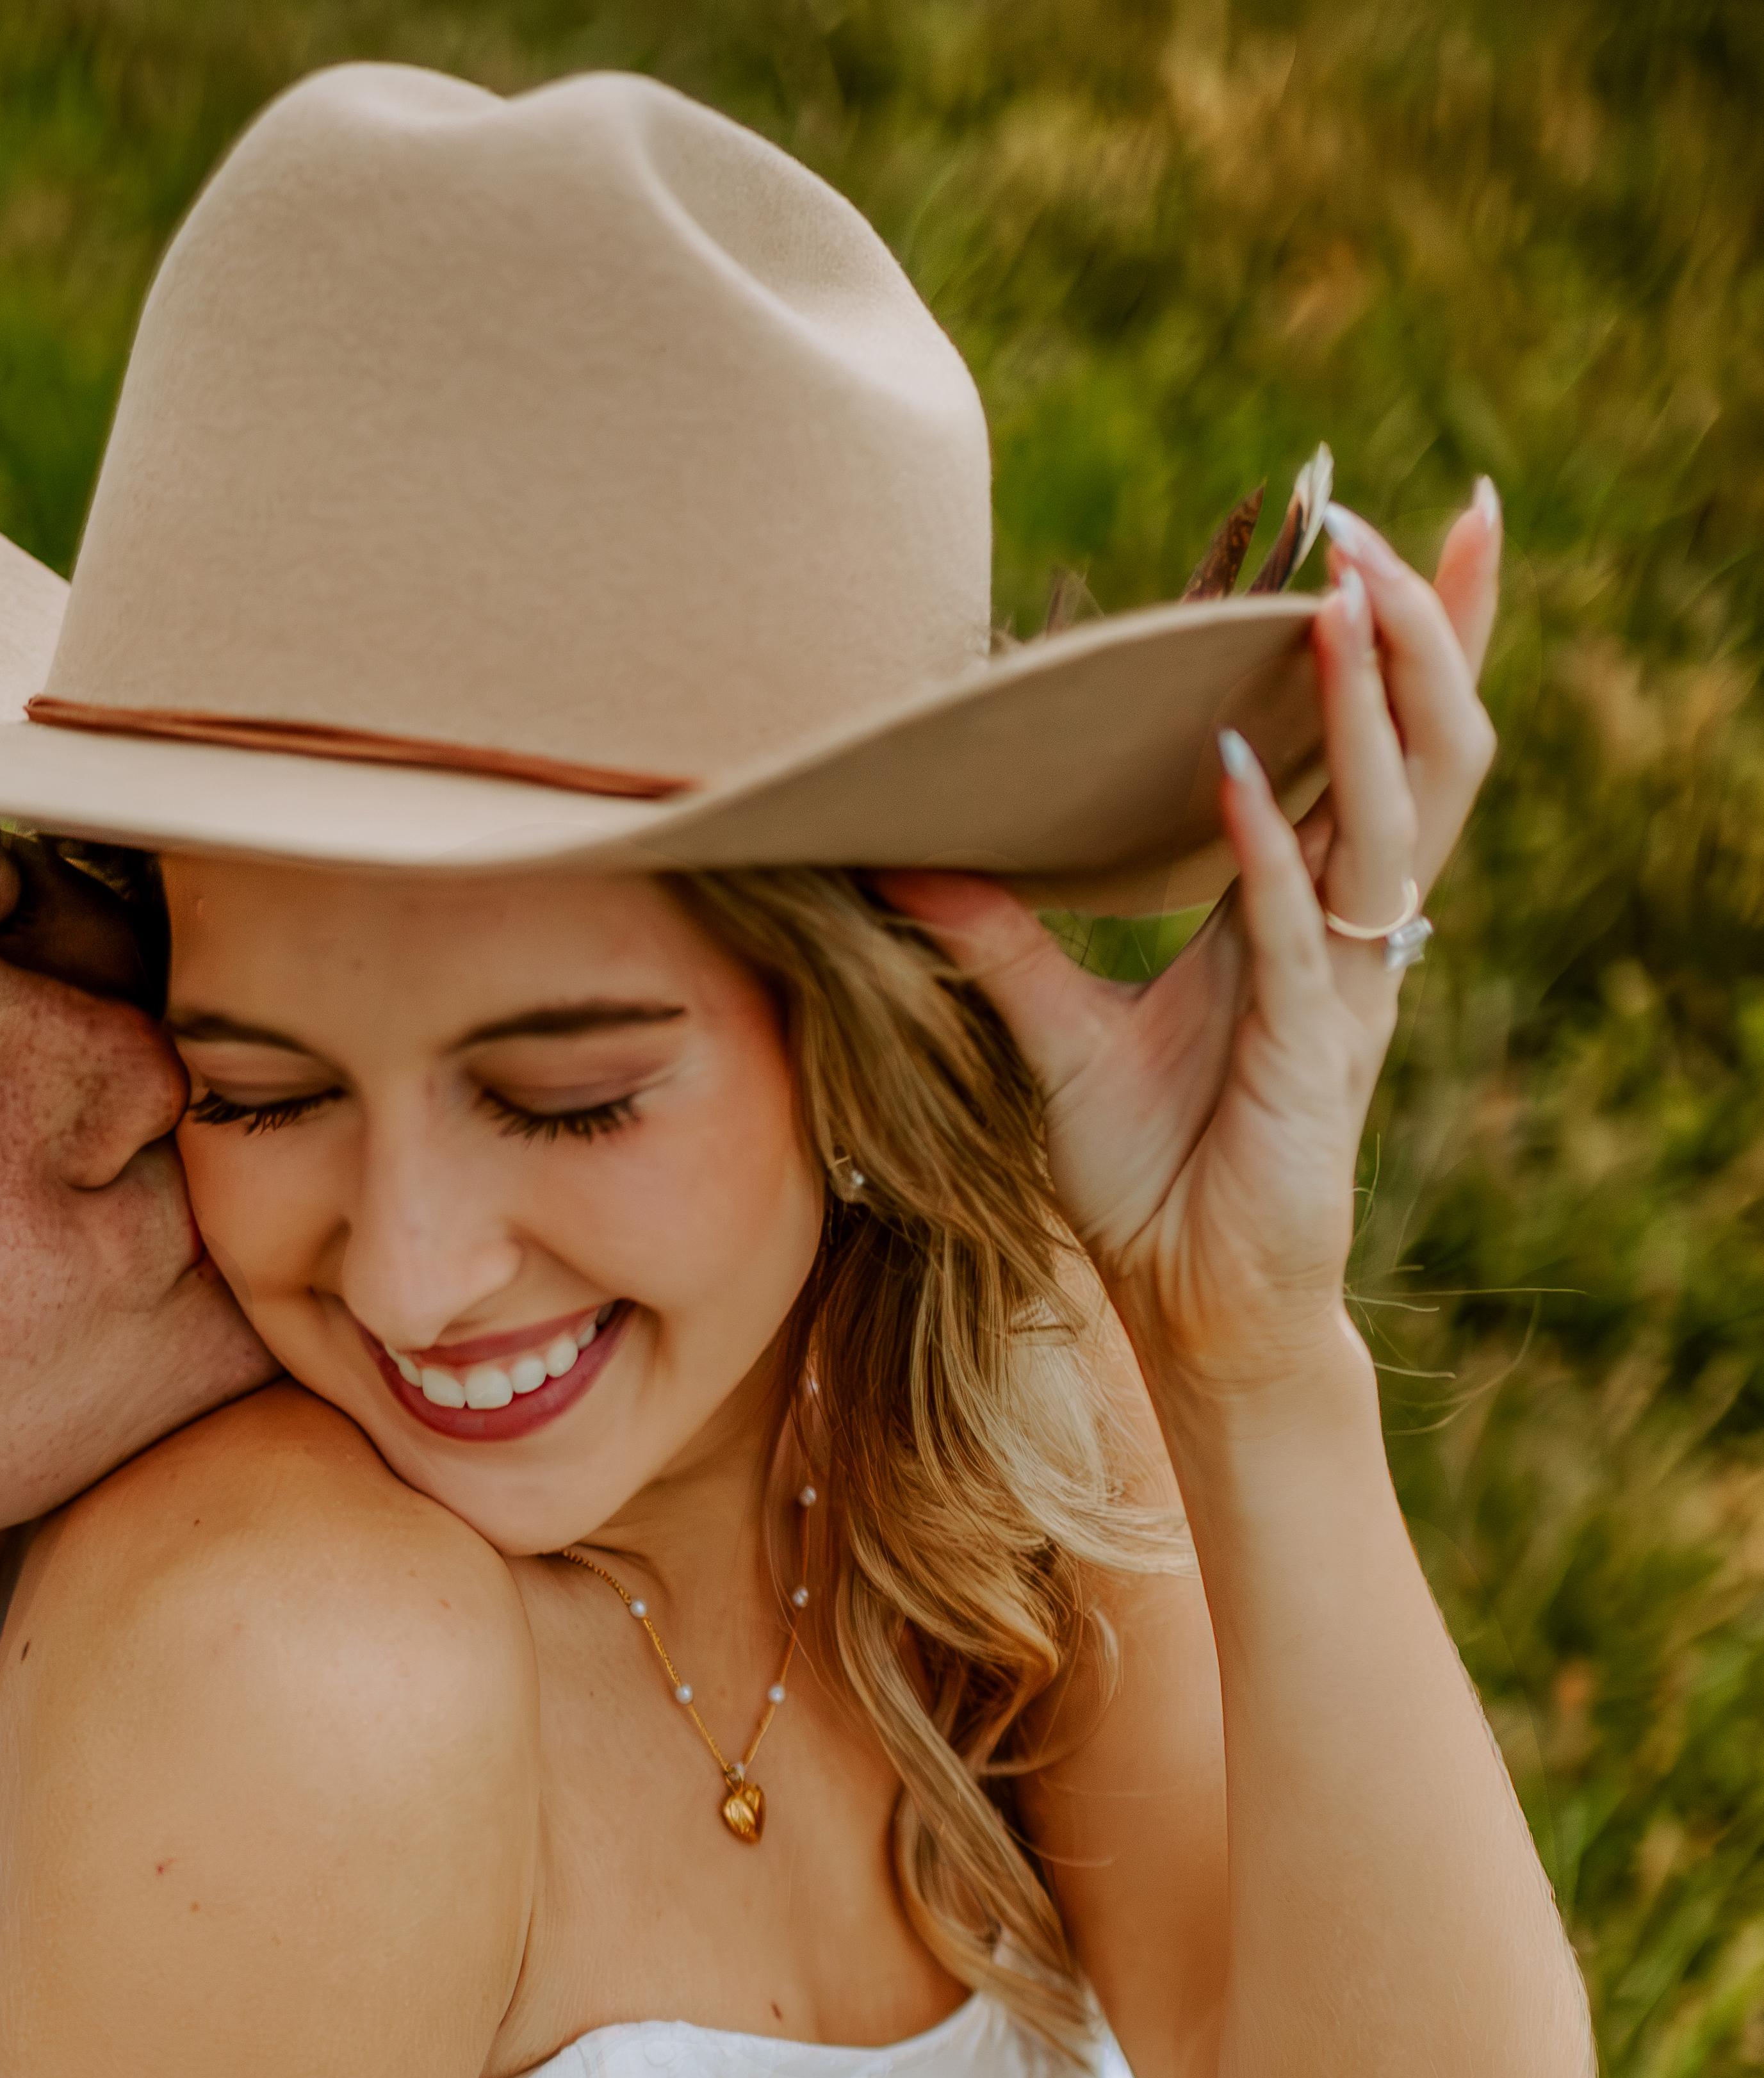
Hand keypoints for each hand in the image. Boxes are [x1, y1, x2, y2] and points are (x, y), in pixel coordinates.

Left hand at [881, 485, 1502, 1401]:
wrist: (1187, 1310)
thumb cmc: (1148, 1179)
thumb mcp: (1053, 1037)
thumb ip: (994, 939)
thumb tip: (898, 858)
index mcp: (1303, 910)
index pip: (1376, 743)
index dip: (1409, 640)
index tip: (1409, 526)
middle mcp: (1344, 932)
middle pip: (1423, 746)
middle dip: (1418, 630)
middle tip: (1382, 524)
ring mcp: (1342, 989)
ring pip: (1395, 814)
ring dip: (1366, 702)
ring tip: (1341, 597)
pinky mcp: (1312, 1053)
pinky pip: (1300, 929)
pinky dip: (1271, 850)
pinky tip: (1231, 775)